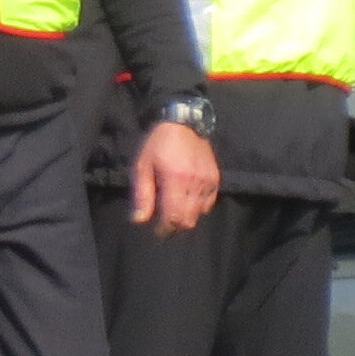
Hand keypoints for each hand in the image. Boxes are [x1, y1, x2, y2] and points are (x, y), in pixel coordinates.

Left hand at [132, 119, 218, 235]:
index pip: (174, 216)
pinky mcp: (215, 179)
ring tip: (173, 212)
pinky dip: (197, 208)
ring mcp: (208, 181)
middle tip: (162, 224)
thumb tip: (139, 220)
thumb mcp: (142, 167)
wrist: (183, 124)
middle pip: (188, 220)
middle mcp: (195, 183)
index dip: (164, 229)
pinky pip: (208, 203)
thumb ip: (142, 195)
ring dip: (186, 217)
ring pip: (199, 214)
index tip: (156, 231)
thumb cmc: (157, 144)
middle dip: (175, 227)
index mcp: (175, 180)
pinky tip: (186, 201)